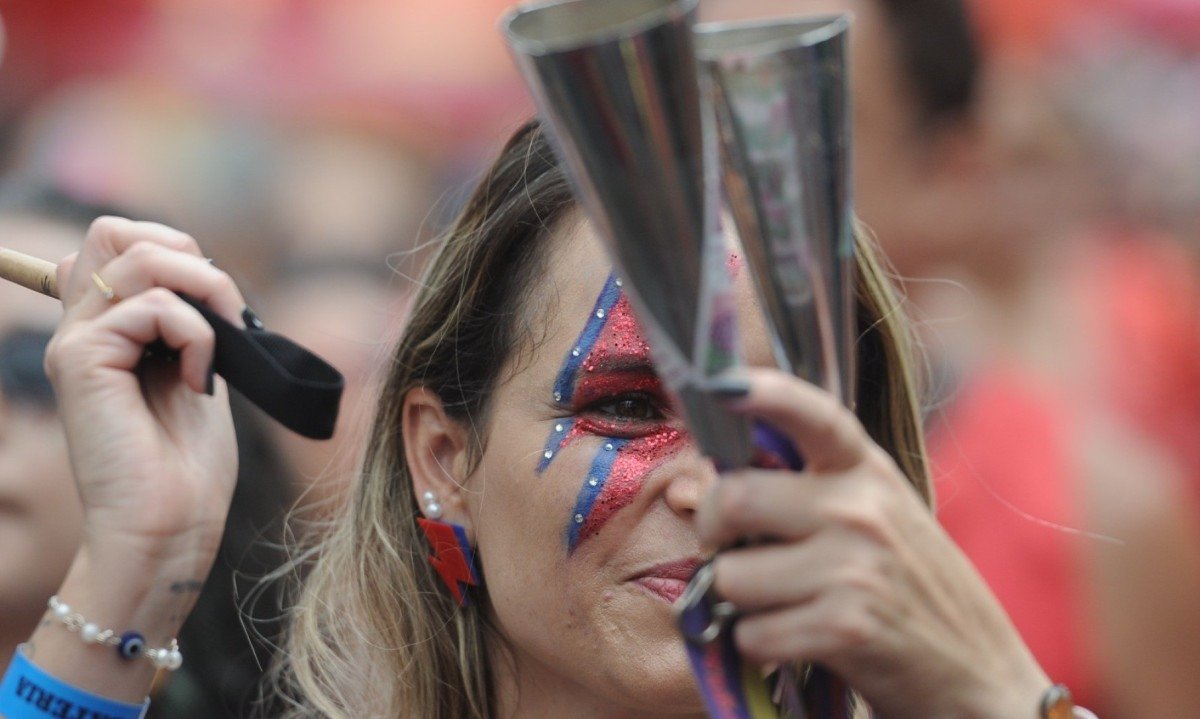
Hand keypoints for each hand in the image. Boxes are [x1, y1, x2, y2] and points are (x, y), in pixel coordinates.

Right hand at [47, 217, 243, 565]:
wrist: (168, 528)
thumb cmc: (187, 465)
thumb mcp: (197, 371)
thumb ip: (188, 320)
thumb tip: (204, 271)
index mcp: (104, 329)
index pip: (121, 240)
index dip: (177, 251)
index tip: (215, 310)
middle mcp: (79, 329)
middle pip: (114, 230)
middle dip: (186, 255)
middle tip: (221, 315)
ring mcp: (75, 343)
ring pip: (140, 259)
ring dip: (204, 292)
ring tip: (219, 348)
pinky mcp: (81, 362)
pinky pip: (153, 307)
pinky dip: (197, 336)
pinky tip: (199, 383)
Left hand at [697, 368, 1049, 718]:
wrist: (982, 675)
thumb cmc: (911, 591)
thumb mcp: (876, 517)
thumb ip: (810, 490)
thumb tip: (709, 480)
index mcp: (866, 471)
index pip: (814, 415)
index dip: (765, 394)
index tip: (725, 385)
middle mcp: (860, 508)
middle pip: (733, 498)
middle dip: (712, 531)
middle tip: (727, 550)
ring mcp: (855, 566)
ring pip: (731, 576)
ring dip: (742, 604)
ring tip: (786, 606)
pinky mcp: (846, 626)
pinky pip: (752, 635)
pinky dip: (762, 649)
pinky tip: (799, 643)